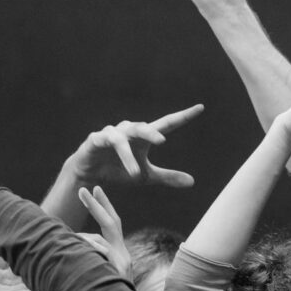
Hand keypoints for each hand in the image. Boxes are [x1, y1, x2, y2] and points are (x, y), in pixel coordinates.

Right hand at [68, 103, 203, 186]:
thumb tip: (193, 182)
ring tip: (136, 173)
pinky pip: (107, 143)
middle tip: (162, 140)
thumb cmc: (118, 170)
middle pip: (143, 127)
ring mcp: (111, 133)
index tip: (200, 108)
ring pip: (123, 138)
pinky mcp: (95, 139)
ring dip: (129, 156)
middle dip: (151, 132)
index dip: (182, 116)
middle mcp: (129, 131)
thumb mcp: (145, 176)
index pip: (166, 124)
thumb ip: (167, 177)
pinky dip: (115, 155)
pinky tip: (122, 166)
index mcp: (143, 137)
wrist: (90, 175)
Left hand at [77, 186, 131, 278]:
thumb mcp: (95, 270)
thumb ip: (88, 254)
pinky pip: (104, 251)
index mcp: (118, 252)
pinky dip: (91, 246)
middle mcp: (122, 254)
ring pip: (101, 239)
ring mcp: (123, 262)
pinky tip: (78, 245)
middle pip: (112, 223)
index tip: (94, 190)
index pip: (111, 224)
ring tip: (68, 241)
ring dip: (83, 237)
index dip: (103, 206)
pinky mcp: (120, 270)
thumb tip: (72, 240)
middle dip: (97, 205)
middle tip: (83, 189)